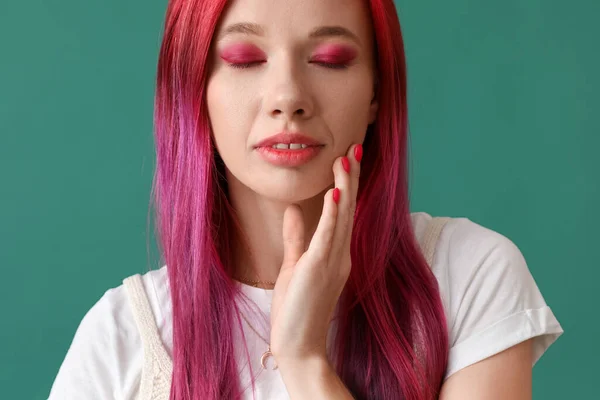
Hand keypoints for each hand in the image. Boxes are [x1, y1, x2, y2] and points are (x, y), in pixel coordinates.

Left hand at [270, 143, 362, 364]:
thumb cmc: (296, 308)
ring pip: (343, 218)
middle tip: (354, 147)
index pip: (344, 212)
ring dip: (345, 187)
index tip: (347, 159)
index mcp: (336, 252)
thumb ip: (297, 236)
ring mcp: (333, 262)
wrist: (298, 345)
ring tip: (346, 160)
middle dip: (351, 178)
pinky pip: (328, 237)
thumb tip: (295, 209)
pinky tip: (334, 194)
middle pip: (349, 209)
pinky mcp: (319, 270)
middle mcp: (341, 254)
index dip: (346, 185)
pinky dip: (332, 215)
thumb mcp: (295, 264)